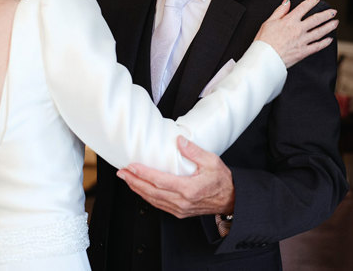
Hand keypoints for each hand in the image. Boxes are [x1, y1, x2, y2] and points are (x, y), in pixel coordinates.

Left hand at [117, 136, 233, 218]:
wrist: (230, 199)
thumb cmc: (221, 180)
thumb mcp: (212, 161)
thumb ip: (194, 151)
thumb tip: (179, 140)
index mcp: (189, 189)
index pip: (160, 181)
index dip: (144, 174)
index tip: (132, 166)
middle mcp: (182, 202)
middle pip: (152, 192)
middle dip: (134, 181)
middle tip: (122, 172)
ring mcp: (180, 209)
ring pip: (153, 200)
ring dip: (138, 189)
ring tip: (127, 179)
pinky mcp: (179, 212)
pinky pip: (159, 205)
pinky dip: (147, 196)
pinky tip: (140, 189)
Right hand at [255, 0, 337, 67]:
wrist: (265, 58)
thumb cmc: (264, 41)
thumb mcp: (269, 22)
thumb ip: (280, 11)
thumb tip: (287, 1)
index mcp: (290, 20)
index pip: (304, 7)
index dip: (312, 0)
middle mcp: (299, 29)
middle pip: (316, 19)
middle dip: (326, 14)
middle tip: (333, 12)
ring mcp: (303, 41)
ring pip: (320, 32)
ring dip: (329, 26)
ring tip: (335, 23)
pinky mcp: (303, 52)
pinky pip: (317, 46)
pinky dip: (325, 43)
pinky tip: (329, 39)